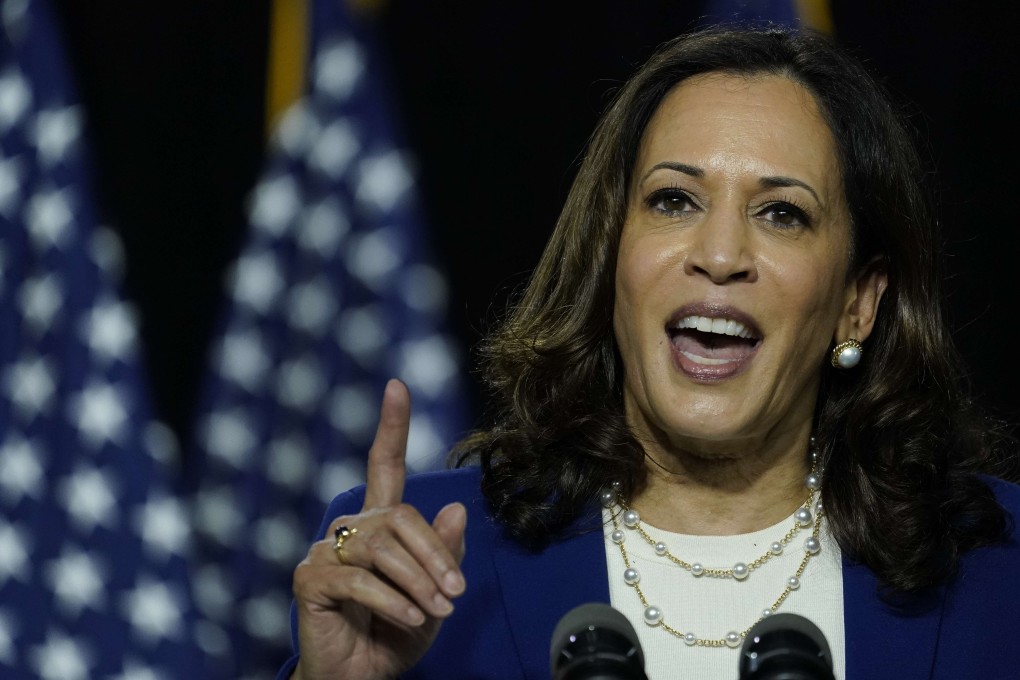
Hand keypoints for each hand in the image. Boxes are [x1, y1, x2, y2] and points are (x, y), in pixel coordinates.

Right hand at [291, 379, 466, 679]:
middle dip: (434, 553)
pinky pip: (357, 579)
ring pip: (381, 546)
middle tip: (456, 592)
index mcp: (380, 524)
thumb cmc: (396, 635)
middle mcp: (350, 528)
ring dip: (417, 581)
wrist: (360, 679)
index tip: (398, 386)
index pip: (384, 466)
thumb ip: (445, 555)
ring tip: (437, 610)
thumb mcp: (434, 595)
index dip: (391, 427)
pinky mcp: (309, 578)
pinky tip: (411, 619)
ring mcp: (326, 550)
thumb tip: (456, 508)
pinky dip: (391, 601)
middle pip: (398, 516)